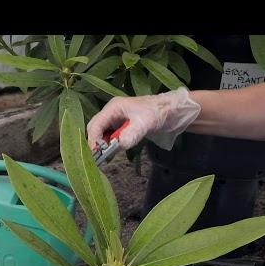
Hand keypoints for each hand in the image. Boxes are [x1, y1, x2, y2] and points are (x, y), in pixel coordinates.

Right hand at [86, 87, 200, 150]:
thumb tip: (119, 145)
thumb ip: (131, 134)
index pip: (96, 124)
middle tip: (98, 157)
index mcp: (114, 107)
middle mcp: (111, 112)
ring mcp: (116, 119)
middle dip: (95, 142)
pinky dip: (109, 145)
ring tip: (103, 157)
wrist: (171, 112)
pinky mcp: (121, 126)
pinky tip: (111, 154)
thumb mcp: (145, 123)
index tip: (95, 153)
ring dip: (101, 145)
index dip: (93, 139)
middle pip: (95, 128)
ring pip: (101, 133)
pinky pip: (110, 136)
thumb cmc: (157, 113)